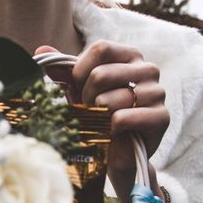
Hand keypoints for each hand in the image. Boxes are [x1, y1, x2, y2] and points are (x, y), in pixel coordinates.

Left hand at [72, 40, 169, 200]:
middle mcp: (148, 69)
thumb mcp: (77, 91)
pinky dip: (110, 129)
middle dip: (86, 98)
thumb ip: (63, 71)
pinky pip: (123, 118)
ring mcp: (158, 92)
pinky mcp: (161, 117)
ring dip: (97, 116)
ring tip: (103, 122)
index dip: (80, 71)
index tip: (77, 88)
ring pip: (110, 99)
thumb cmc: (97, 117)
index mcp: (129, 56)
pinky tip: (114, 133)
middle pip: (101, 74)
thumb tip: (40, 49)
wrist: (114, 153)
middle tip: (91, 111)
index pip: (100, 48)